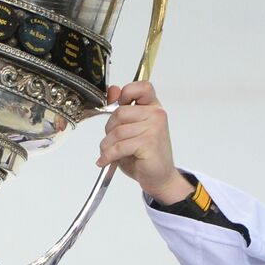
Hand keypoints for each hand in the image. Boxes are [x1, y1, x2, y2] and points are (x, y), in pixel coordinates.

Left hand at [97, 81, 192, 205]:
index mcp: (153, 107)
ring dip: (107, 145)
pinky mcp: (149, 143)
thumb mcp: (130, 128)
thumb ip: (121, 109)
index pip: (142, 87)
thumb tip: (112, 89)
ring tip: (108, 153)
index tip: (118, 104)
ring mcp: (154, 128)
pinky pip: (119, 146)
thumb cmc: (144, 154)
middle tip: (111, 141)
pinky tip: (105, 161)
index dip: (126, 92)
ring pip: (117, 131)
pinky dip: (108, 156)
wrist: (159, 176)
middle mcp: (156, 115)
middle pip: (120, 112)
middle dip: (109, 129)